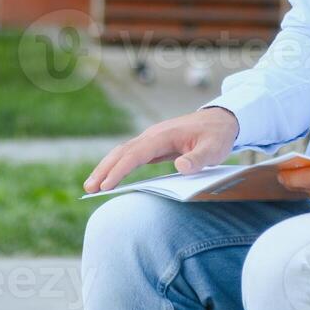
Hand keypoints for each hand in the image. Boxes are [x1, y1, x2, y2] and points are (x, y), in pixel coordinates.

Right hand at [83, 107, 239, 192]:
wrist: (220, 120)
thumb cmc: (217, 136)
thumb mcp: (214, 149)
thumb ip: (198, 159)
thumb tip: (181, 167)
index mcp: (164, 135)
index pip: (136, 154)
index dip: (120, 169)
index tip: (107, 185)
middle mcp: (153, 135)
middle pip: (122, 152)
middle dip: (104, 170)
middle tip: (88, 189)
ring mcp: (152, 139)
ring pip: (123, 152)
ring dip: (106, 168)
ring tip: (91, 186)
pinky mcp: (154, 145)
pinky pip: (131, 156)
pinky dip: (117, 166)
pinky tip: (110, 178)